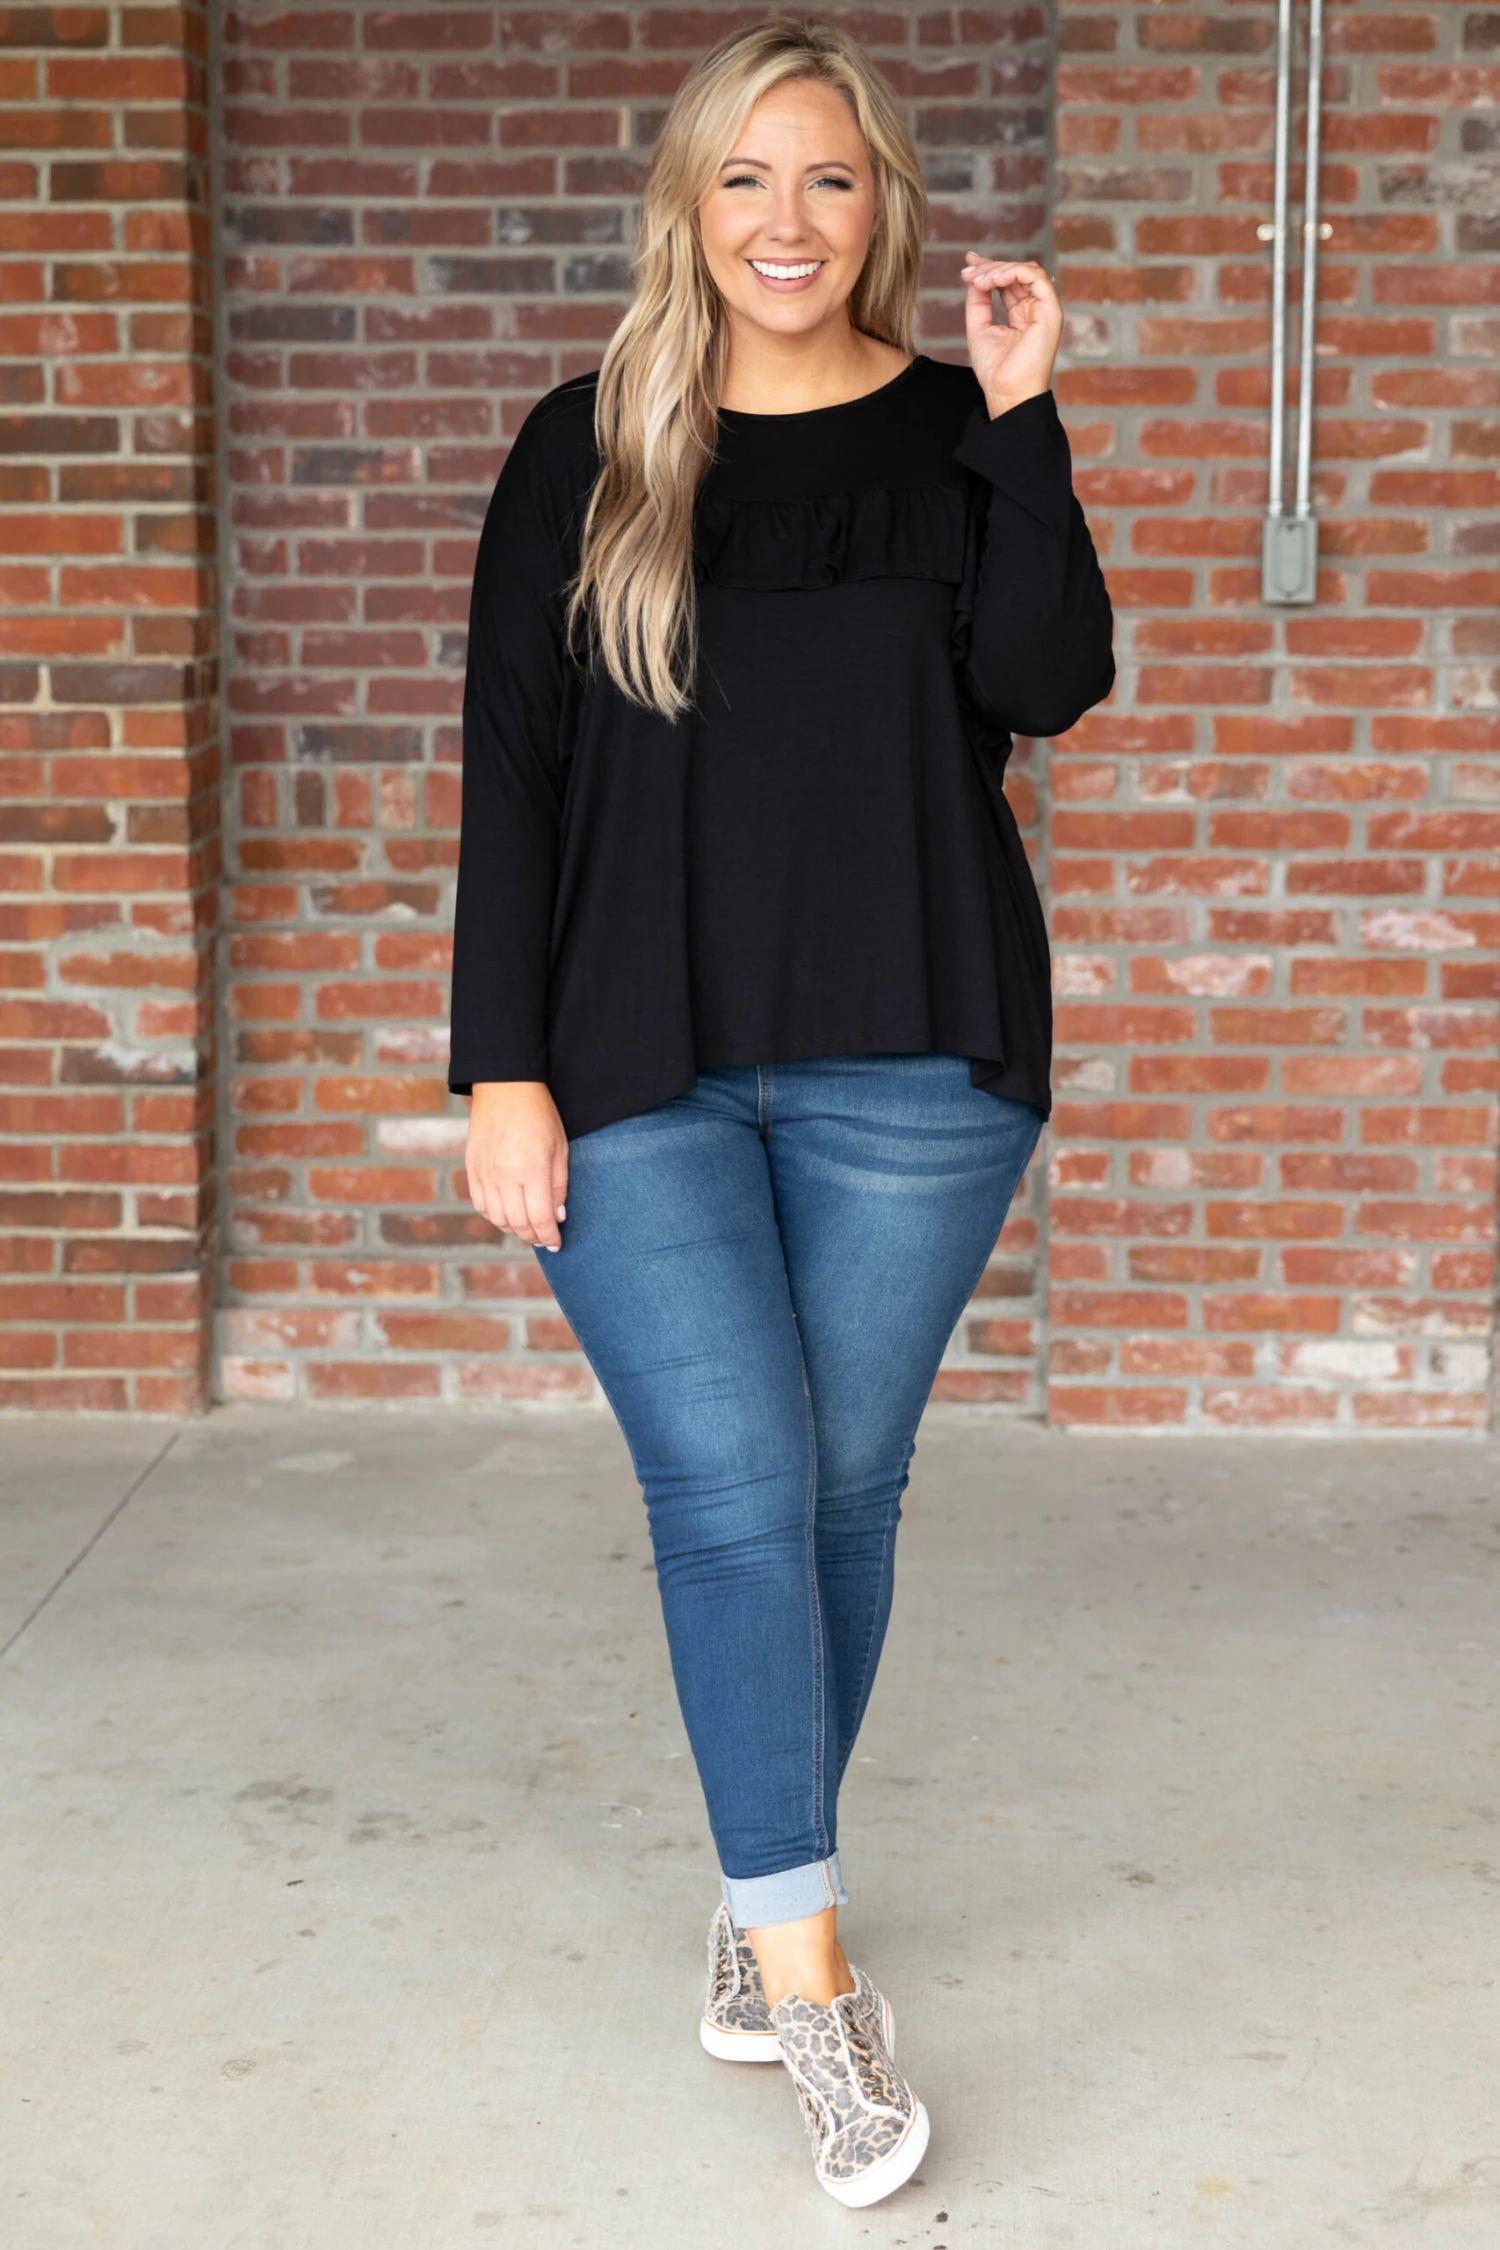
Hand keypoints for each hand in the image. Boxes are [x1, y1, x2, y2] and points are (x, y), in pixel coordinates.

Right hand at [465, 1081, 568, 1251]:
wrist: (505, 1088)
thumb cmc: (539, 1116)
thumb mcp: (560, 1149)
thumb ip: (558, 1186)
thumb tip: (557, 1217)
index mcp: (531, 1171)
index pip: (540, 1218)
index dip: (549, 1236)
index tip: (556, 1244)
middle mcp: (505, 1177)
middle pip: (518, 1223)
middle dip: (534, 1236)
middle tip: (544, 1238)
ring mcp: (485, 1174)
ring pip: (497, 1218)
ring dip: (514, 1229)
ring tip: (527, 1227)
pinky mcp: (472, 1169)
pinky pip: (481, 1204)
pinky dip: (494, 1215)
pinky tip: (507, 1213)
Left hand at [960, 252, 1063, 417]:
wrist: (1007, 393)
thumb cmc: (995, 371)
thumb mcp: (979, 329)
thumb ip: (978, 302)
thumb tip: (974, 277)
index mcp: (1022, 314)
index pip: (1008, 282)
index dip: (988, 268)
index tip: (967, 265)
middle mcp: (1036, 309)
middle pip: (1015, 273)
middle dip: (989, 267)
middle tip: (968, 273)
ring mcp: (1045, 309)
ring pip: (1025, 270)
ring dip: (998, 270)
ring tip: (977, 280)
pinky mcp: (1051, 311)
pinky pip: (1035, 276)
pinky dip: (1013, 271)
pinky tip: (993, 280)